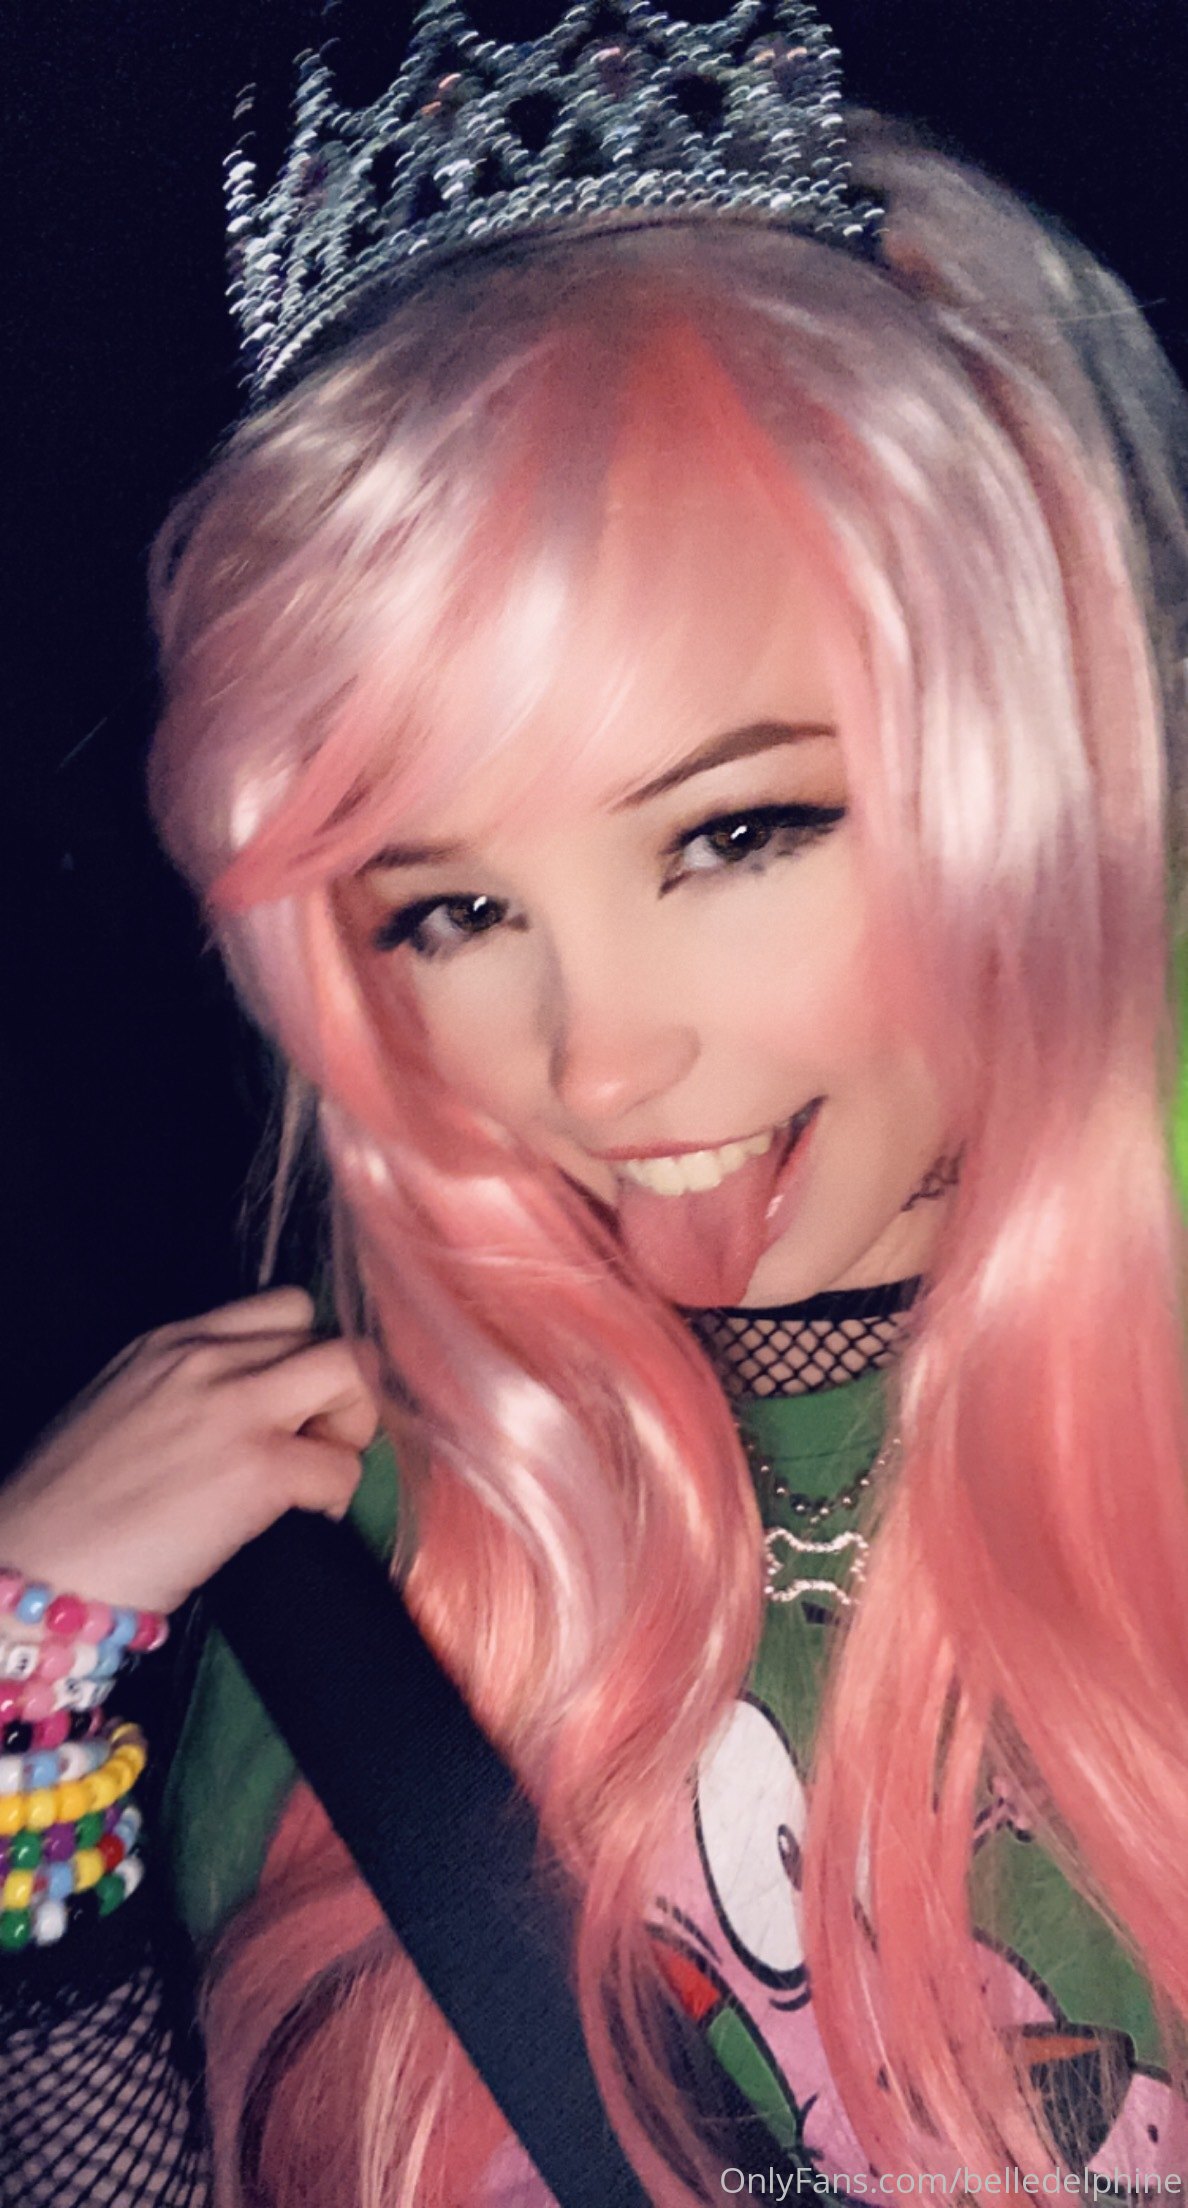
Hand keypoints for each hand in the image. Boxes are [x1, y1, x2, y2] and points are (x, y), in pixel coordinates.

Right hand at [0, 1287, 380, 1614]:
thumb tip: (249, 1406)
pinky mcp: (257, 1469)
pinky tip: (299, 1516)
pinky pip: (342, 1467)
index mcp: (172, 1340)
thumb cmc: (70, 1507)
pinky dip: (334, 1495)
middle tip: (314, 1442)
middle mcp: (206, 1357)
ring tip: (313, 1471)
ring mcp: (235, 1408)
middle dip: (339, 1388)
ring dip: (351, 1426)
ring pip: (353, 1374)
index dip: (302, 1356)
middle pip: (327, 1333)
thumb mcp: (123, 1405)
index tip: (291, 1405)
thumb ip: (186, 1387)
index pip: (284, 1307)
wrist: (34, 1568)